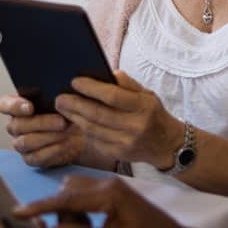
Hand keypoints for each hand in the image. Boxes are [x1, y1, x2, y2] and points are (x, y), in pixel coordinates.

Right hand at [0, 93, 92, 168]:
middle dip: (41, 123)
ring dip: (47, 137)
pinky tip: (65, 145)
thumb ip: (54, 93)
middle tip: (61, 121)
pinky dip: (51, 152)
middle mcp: (15, 125)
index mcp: (17, 106)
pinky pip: (35, 158)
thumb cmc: (69, 111)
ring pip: (25, 142)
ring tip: (66, 133)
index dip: (14, 106)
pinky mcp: (31, 158)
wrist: (82, 133)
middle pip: (17, 125)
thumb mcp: (63, 98)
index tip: (30, 107)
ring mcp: (21, 143)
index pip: (5, 105)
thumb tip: (55, 92)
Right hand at [22, 176, 191, 227]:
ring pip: (74, 192)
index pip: (65, 198)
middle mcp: (107, 184)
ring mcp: (111, 186)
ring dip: (69, 213)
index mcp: (108, 194)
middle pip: (67, 190)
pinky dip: (79, 211)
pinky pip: (85, 195)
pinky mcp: (113, 193)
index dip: (39, 207)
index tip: (17, 213)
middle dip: (58, 212)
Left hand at [51, 71, 182, 169]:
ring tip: (63, 108)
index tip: (75, 82)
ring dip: (74, 117)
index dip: (91, 88)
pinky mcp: (119, 154)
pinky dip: (83, 130)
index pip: (113, 96)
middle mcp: (136, 126)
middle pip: (97, 114)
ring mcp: (127, 143)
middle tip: (60, 98)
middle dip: (75, 105)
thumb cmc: (153, 114)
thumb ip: (126, 83)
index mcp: (143, 107)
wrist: (168, 145)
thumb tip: (104, 73)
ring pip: (93, 129)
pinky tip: (75, 121)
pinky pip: (95, 141)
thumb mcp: (146, 94)